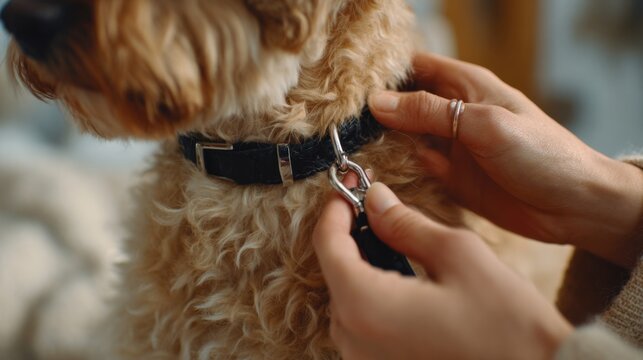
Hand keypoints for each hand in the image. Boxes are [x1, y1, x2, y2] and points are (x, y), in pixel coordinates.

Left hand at [313, 182, 571, 359]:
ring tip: (387, 238)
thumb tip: (376, 200)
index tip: (348, 186)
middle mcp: (353, 339)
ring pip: (346, 299)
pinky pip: (361, 325)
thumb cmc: (508, 326)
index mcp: (365, 305)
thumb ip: (408, 224)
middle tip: (372, 206)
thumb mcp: (460, 256)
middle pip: (334, 271)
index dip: (335, 208)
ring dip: (360, 265)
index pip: (327, 244)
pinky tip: (398, 279)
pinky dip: (371, 295)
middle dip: (349, 234)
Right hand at [368, 53, 642, 267]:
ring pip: (404, 135)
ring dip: (379, 140)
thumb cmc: (541, 153)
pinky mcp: (450, 177)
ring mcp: (450, 146)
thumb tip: (378, 102)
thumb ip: (431, 112)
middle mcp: (453, 113)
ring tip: (343, 147)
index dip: (384, 74)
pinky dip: (394, 168)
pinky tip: (370, 171)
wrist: (574, 205)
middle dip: (373, 109)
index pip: (415, 68)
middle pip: (404, 102)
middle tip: (336, 124)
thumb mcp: (483, 124)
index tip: (348, 89)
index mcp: (465, 86)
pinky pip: (414, 167)